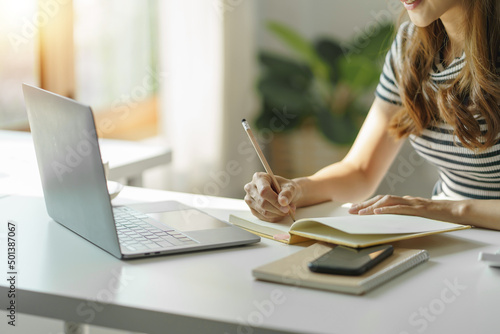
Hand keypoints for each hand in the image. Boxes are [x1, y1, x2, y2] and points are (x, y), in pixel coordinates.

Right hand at [244, 172, 300, 221]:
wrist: (284, 193)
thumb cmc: (285, 187)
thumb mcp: (290, 187)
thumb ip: (287, 193)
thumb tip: (283, 202)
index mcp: (259, 177)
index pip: (264, 191)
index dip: (275, 200)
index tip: (286, 207)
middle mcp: (250, 187)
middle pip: (262, 203)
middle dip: (278, 209)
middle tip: (289, 210)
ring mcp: (249, 199)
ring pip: (263, 212)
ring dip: (277, 214)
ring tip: (287, 210)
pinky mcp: (252, 209)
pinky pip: (263, 217)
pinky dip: (274, 217)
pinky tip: (280, 213)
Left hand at [348, 195, 462, 223]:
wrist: (456, 211)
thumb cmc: (438, 215)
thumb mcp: (417, 215)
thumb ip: (405, 215)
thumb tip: (390, 220)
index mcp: (405, 201)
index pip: (382, 201)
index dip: (367, 204)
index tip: (354, 208)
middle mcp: (406, 200)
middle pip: (381, 199)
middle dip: (364, 204)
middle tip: (351, 210)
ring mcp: (412, 203)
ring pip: (388, 201)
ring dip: (372, 207)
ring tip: (360, 212)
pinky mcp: (418, 209)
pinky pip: (400, 208)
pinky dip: (387, 209)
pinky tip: (377, 212)